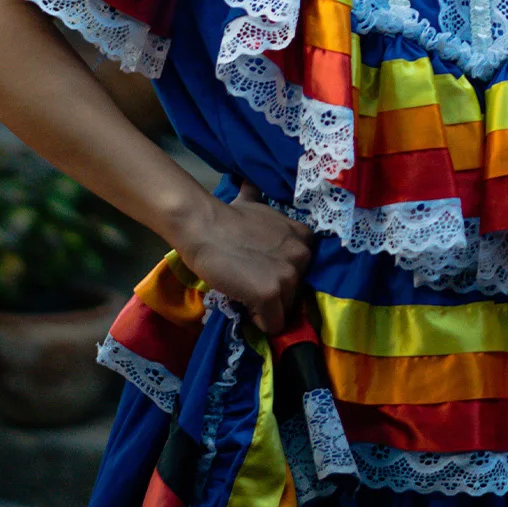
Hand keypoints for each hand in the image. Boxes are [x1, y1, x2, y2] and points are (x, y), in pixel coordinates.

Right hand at [173, 181, 314, 335]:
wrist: (204, 226)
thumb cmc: (226, 217)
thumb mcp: (256, 207)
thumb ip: (264, 208)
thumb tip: (249, 182)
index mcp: (303, 236)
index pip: (303, 270)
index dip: (282, 274)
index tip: (263, 271)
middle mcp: (303, 255)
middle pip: (296, 292)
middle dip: (275, 291)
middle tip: (250, 280)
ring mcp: (289, 275)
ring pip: (285, 309)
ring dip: (266, 306)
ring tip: (244, 290)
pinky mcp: (272, 294)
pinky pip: (274, 324)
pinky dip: (260, 322)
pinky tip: (245, 304)